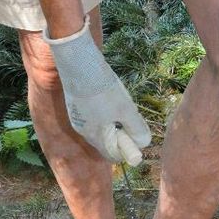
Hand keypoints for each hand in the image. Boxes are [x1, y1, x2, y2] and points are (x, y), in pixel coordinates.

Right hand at [43, 13, 150, 164]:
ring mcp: (77, 116)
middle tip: (129, 114)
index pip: (112, 155)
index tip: (135, 133)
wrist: (79, 62)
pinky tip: (106, 93)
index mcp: (94, 136)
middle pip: (106, 141)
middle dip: (121, 133)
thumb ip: (136, 129)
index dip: (127, 149)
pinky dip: (103, 110)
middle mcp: (83, 130)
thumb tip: (144, 143)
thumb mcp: (126, 110)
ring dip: (113, 120)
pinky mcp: (75, 104)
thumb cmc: (103, 89)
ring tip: (118, 101)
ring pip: (100, 126)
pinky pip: (93, 115)